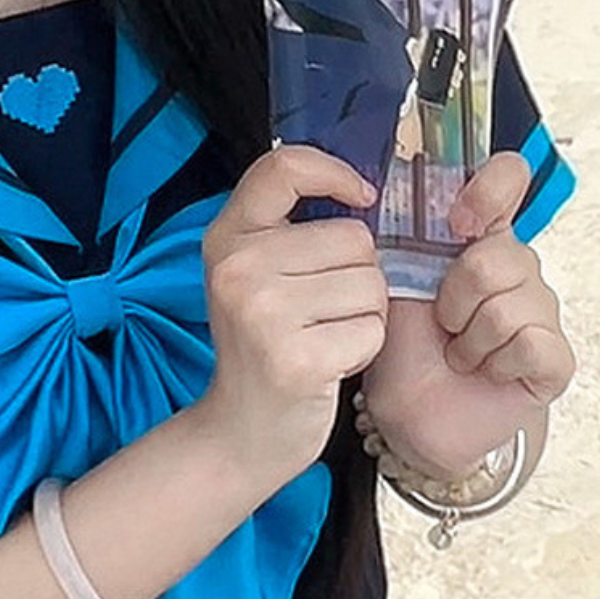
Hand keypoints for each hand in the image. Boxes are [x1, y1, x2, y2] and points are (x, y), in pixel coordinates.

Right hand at [191, 142, 388, 492]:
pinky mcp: (296, 358)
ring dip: (365, 315)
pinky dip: (364, 349)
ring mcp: (263, 314)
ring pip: (371, 284)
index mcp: (227, 238)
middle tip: (322, 312)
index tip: (359, 196)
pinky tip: (330, 363)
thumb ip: (293, 229)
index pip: (283, 167)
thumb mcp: (257, 276)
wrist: (240, 431)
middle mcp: (238, 269)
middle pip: (354, 238)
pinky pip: (372, 329)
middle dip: (358, 275)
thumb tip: (364, 189)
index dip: (334, 172)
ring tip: (326, 337)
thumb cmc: (265, 347)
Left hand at [358, 152, 574, 483]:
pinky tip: (486, 372)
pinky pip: (530, 343)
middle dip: (455, 297)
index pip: (508, 178)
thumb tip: (408, 181)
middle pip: (500, 254)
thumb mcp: (395, 284)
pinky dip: (495, 364)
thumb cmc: (405, 352)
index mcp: (479, 240)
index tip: (457, 221)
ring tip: (458, 353)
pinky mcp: (553, 358)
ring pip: (509, 305)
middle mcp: (517, 269)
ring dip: (469, 338)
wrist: (413, 420)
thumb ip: (410, 236)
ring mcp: (541, 313)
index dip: (487, 189)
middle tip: (442, 324)